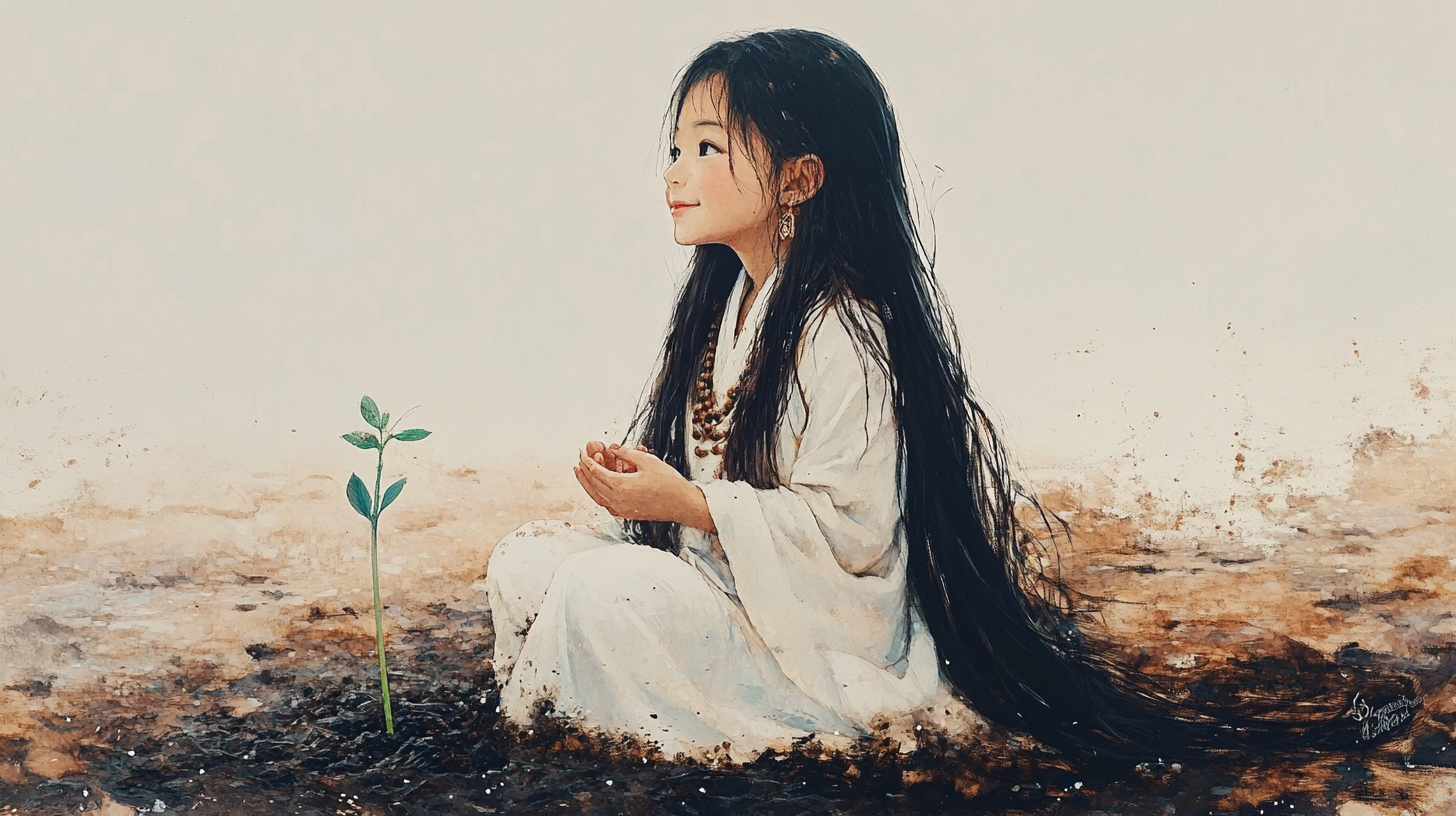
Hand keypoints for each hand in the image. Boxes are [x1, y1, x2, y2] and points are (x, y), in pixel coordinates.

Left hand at [574, 446, 715, 532]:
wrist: (682, 504)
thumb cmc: (669, 484)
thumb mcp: (648, 461)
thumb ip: (628, 454)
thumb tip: (616, 451)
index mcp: (621, 486)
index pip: (597, 472)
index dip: (588, 461)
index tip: (583, 452)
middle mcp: (618, 500)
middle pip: (593, 485)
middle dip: (584, 471)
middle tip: (579, 461)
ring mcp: (621, 509)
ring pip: (597, 496)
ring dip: (587, 484)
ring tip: (581, 474)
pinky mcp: (627, 514)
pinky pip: (606, 504)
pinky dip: (598, 494)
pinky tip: (597, 488)